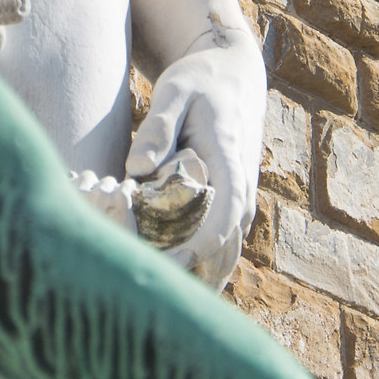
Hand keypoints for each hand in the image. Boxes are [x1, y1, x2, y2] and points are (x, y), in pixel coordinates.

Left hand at [127, 21, 264, 288]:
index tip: (166, 268)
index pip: (220, 221)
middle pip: (225, 248)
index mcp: (229, 164)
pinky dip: (206, 266)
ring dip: (202, 279)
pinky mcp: (234, 200)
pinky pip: (225, 243)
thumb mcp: (174, 91)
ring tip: (165, 306)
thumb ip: (156, 126)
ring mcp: (242, 196)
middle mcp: (242, 186)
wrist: (232, 72)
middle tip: (153, 300)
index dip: (195, 251)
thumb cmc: (198, 80)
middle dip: (194, 277)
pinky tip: (180, 285)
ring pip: (228, 252)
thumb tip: (136, 168)